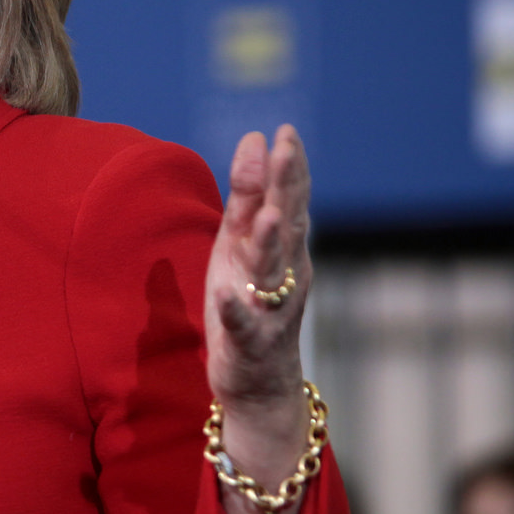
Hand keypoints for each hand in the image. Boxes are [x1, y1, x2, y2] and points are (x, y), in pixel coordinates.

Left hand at [205, 126, 312, 513]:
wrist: (258, 381)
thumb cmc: (247, 301)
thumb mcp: (239, 245)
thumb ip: (246, 196)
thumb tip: (255, 139)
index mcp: (275, 247)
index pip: (286, 200)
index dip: (286, 167)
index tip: (285, 132)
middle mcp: (283, 273)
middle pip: (287, 225)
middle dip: (287, 188)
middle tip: (288, 150)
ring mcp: (271, 308)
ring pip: (273, 272)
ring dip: (270, 243)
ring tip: (268, 214)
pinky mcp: (251, 343)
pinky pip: (244, 325)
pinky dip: (235, 311)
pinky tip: (225, 296)